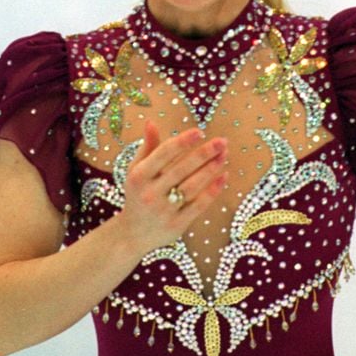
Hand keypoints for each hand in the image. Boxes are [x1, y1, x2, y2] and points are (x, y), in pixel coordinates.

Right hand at [119, 121, 227, 252]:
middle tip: (222, 141)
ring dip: (211, 169)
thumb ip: (147, 147)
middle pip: (182, 169)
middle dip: (204, 153)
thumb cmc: (137, 194)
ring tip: (224, 155)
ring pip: (192, 186)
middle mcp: (150, 193)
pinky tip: (223, 176)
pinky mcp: (177, 225)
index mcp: (138, 176)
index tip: (200, 131)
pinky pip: (199, 205)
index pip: (164, 153)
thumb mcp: (136, 170)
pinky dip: (212, 190)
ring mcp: (163, 210)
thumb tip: (151, 122)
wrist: (132, 234)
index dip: (183, 141)